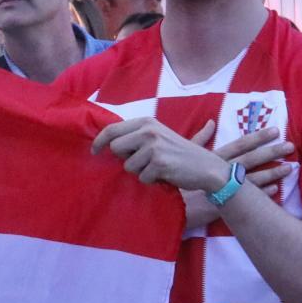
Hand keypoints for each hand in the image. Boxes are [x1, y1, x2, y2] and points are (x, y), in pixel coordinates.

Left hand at [92, 116, 233, 192]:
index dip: (99, 141)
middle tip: (143, 162)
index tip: (94, 151)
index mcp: (147, 122)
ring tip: (158, 167)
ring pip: (128, 166)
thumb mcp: (158, 136)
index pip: (112, 129)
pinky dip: (151, 181)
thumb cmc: (179, 153)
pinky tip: (165, 175)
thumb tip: (106, 143)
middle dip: (125, 159)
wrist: (207, 167)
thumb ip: (135, 136)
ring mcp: (154, 147)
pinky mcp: (159, 163)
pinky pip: (142, 178)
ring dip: (141, 172)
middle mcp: (149, 131)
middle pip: (115, 148)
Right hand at [181, 120, 294, 228]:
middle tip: (290, 146)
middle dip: (270, 152)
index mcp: (213, 158)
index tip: (275, 130)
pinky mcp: (223, 203)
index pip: (239, 145)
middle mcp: (221, 171)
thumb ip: (199, 139)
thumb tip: (212, 122)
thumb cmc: (172, 178)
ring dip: (271, 173)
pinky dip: (261, 194)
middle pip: (250, 160)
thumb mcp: (182, 155)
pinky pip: (246, 199)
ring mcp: (223, 188)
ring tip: (289, 168)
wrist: (166, 204)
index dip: (257, 138)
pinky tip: (275, 190)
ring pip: (252, 179)